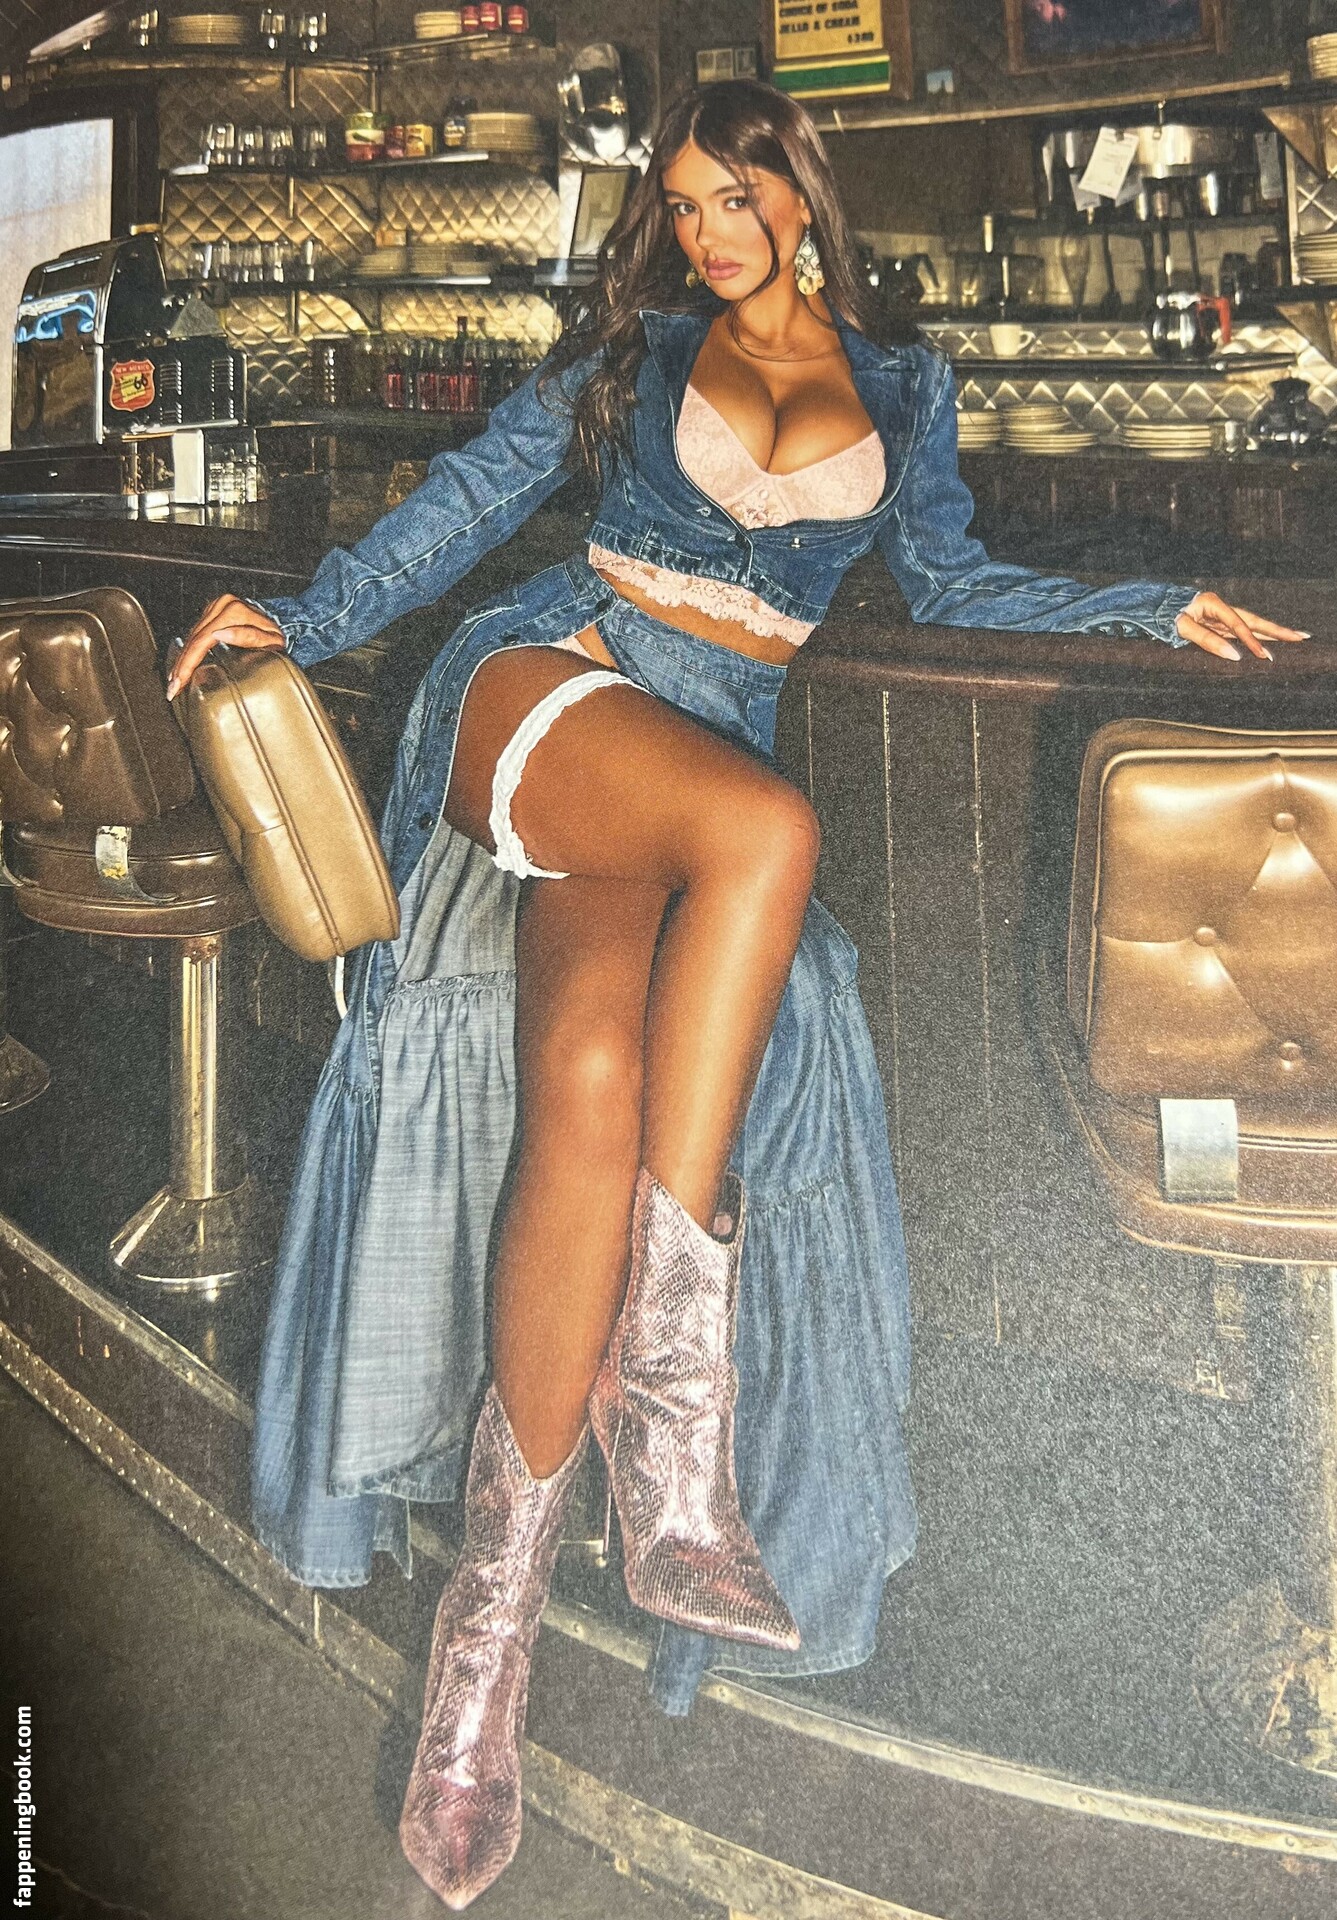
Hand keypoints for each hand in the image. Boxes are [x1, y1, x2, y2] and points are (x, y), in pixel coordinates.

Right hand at [167, 594, 285, 699]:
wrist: (282, 623)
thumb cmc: (278, 637)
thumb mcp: (271, 641)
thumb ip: (248, 637)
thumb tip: (220, 635)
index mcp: (234, 612)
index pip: (203, 641)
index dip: (189, 664)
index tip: (180, 682)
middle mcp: (222, 606)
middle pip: (193, 639)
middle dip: (181, 666)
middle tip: (172, 688)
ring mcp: (216, 607)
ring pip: (191, 636)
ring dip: (181, 660)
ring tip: (174, 681)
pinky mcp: (212, 612)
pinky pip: (195, 633)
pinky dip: (187, 651)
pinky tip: (182, 665)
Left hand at [1175, 591, 1309, 663]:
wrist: (1148, 607)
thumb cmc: (1162, 616)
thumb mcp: (1182, 628)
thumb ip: (1206, 640)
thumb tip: (1234, 655)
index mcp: (1213, 604)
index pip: (1238, 625)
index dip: (1251, 641)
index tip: (1264, 656)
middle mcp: (1220, 608)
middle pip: (1254, 620)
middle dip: (1278, 630)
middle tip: (1301, 637)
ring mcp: (1219, 616)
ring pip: (1250, 625)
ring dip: (1271, 633)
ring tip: (1294, 638)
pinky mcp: (1216, 624)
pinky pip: (1239, 632)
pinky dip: (1255, 637)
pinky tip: (1268, 643)